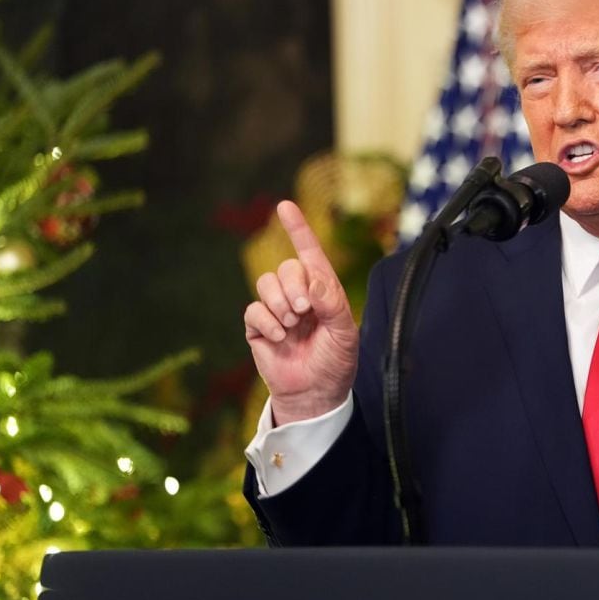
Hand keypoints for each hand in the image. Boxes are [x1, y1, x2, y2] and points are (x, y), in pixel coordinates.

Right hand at [244, 201, 358, 424]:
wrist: (316, 394)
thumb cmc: (336, 362)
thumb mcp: (345, 332)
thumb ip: (332, 303)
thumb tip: (312, 282)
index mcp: (323, 291)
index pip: (310, 253)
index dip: (298, 229)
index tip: (285, 206)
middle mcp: (298, 295)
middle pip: (286, 268)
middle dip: (293, 286)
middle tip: (304, 311)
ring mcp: (277, 310)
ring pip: (265, 284)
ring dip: (280, 303)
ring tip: (293, 325)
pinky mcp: (259, 327)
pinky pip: (254, 310)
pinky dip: (267, 321)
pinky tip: (279, 337)